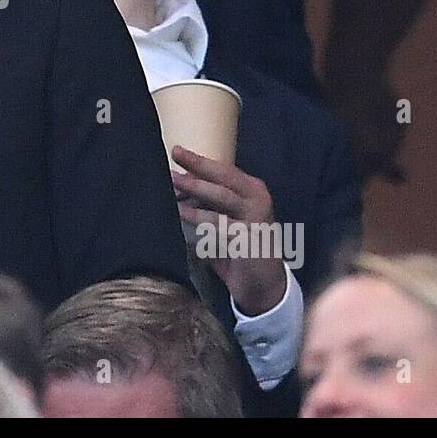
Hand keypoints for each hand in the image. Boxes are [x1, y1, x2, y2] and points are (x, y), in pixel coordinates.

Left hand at [172, 145, 288, 315]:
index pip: (224, 171)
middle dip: (197, 166)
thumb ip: (206, 204)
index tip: (177, 151)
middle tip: (174, 155)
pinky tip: (181, 212)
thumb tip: (177, 187)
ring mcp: (256, 219)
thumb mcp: (224, 220)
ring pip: (222, 197)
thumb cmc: (240, 249)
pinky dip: (199, 217)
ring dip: (195, 188)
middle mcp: (257, 200)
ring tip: (172, 182)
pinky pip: (220, 224)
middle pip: (224, 178)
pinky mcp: (249, 239)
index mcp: (253, 191)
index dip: (200, 162)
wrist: (264, 286)